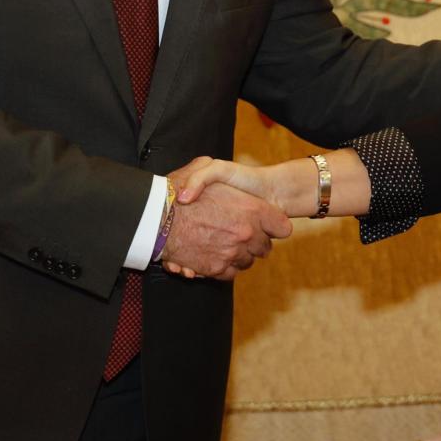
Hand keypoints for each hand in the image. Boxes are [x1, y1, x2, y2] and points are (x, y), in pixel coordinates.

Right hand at [159, 165, 291, 279]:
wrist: (158, 218)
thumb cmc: (180, 190)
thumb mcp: (206, 167)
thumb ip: (229, 175)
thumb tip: (235, 183)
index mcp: (252, 209)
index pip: (282, 227)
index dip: (274, 226)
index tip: (266, 226)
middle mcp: (246, 233)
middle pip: (265, 248)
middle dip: (255, 242)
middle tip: (240, 235)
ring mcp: (232, 252)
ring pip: (247, 261)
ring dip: (239, 255)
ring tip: (224, 244)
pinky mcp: (216, 268)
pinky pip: (230, 273)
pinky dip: (224, 267)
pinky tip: (215, 255)